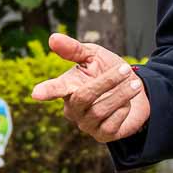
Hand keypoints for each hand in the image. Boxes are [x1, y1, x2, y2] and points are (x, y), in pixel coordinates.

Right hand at [30, 33, 148, 142]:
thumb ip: (74, 49)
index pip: (55, 89)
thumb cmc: (108, 70)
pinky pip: (111, 124)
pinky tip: (127, 104)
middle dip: (106, 82)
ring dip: (120, 95)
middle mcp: (73, 108)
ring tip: (135, 84)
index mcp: (67, 87)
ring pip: (100, 110)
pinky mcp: (102, 135)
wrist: (136, 89)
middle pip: (84, 96)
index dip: (47, 91)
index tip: (36, 94)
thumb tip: (52, 38)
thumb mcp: (93, 55)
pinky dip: (123, 110)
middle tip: (125, 69)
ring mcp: (86, 123)